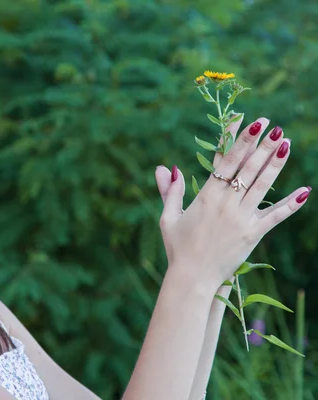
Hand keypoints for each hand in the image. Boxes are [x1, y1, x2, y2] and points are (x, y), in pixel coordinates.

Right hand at [155, 117, 310, 287]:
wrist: (191, 278)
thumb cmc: (177, 248)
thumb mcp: (168, 218)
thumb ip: (170, 192)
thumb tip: (164, 168)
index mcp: (205, 197)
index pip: (224, 160)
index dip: (237, 138)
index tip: (248, 121)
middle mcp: (225, 204)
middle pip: (247, 168)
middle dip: (261, 144)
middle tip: (274, 126)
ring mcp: (241, 219)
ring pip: (262, 185)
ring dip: (275, 163)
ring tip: (286, 142)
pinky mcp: (253, 234)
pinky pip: (276, 216)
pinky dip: (291, 204)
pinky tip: (306, 190)